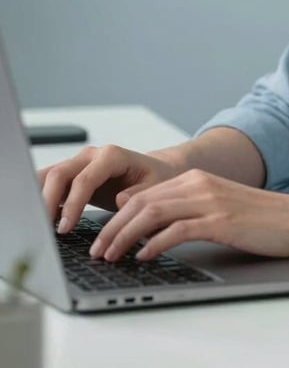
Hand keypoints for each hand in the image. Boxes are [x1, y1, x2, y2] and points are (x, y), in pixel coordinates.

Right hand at [38, 144, 182, 232]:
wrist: (156, 169)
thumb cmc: (156, 178)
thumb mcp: (155, 187)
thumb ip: (139, 194)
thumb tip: (120, 201)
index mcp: (112, 156)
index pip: (84, 179)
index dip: (73, 204)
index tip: (66, 228)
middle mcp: (92, 155)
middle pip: (59, 173)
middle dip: (47, 202)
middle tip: (44, 230)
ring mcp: (80, 162)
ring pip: (49, 175)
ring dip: (38, 198)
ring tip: (36, 225)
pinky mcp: (73, 174)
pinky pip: (50, 182)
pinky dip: (41, 198)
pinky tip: (41, 219)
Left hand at [88, 170, 288, 262]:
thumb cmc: (261, 218)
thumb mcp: (217, 206)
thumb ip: (185, 207)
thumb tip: (146, 223)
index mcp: (196, 177)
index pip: (143, 193)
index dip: (116, 216)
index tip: (101, 236)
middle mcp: (199, 183)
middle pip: (141, 201)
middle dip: (112, 227)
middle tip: (96, 249)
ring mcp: (209, 200)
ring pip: (152, 213)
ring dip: (124, 236)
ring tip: (110, 256)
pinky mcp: (219, 220)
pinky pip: (176, 230)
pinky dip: (154, 244)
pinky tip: (143, 257)